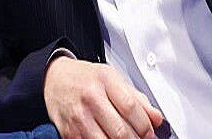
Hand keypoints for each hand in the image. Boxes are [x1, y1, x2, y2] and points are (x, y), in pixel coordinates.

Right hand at [43, 56, 163, 138]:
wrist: (54, 80)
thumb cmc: (86, 79)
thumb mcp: (113, 79)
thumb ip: (137, 99)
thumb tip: (156, 118)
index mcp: (106, 81)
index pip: (131, 107)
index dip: (145, 125)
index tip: (151, 133)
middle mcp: (91, 99)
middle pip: (120, 130)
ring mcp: (79, 118)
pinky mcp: (69, 133)